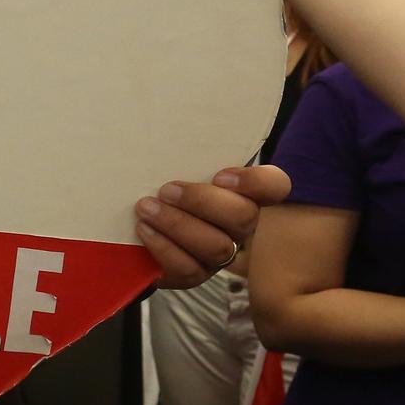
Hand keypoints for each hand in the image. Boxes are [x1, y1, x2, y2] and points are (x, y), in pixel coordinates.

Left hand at [136, 165, 290, 287]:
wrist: (131, 226)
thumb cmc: (160, 189)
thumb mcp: (173, 167)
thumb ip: (184, 157)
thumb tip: (167, 131)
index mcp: (241, 194)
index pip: (274, 185)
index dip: (256, 181)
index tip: (221, 175)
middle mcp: (237, 226)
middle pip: (244, 217)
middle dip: (201, 202)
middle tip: (166, 190)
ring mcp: (218, 253)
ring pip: (216, 246)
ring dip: (177, 225)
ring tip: (146, 209)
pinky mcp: (194, 274)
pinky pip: (188, 268)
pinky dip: (164, 248)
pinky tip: (145, 231)